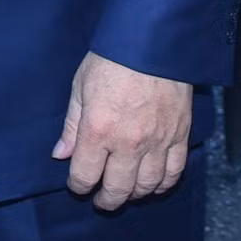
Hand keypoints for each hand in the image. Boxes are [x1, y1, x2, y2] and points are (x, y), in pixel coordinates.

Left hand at [53, 53, 192, 210]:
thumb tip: (61, 154)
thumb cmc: (112, 58)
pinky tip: (153, 184)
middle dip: (106, 200)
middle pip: (117, 189)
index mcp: (98, 129)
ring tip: (125, 192)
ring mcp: (157, 141)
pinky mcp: (179, 135)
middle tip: (102, 200)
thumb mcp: (81, 86)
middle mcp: (128, 142)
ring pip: (146, 186)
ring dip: (134, 195)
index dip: (78, 186)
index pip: (85, 175)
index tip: (78, 184)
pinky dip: (163, 184)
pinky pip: (173, 172)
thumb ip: (72, 125)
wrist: (152, 40)